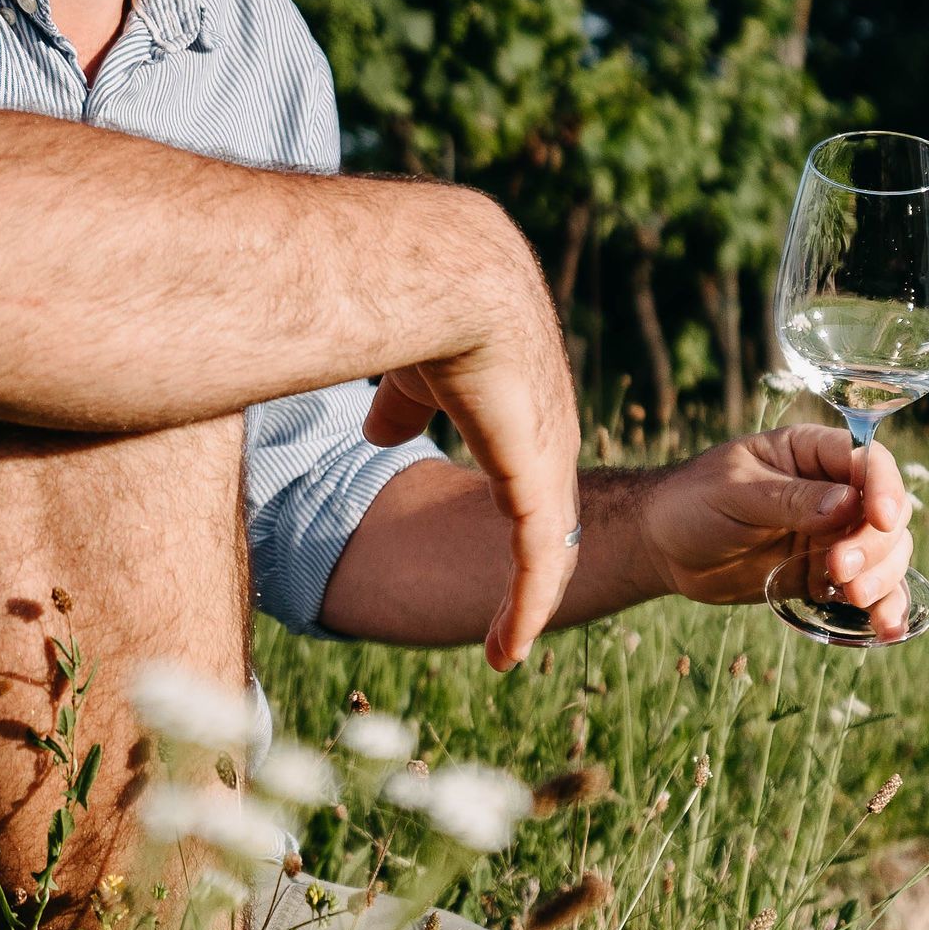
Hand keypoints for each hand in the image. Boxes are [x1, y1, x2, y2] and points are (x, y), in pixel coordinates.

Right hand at [362, 246, 580, 672]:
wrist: (448, 279)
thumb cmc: (420, 303)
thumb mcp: (412, 365)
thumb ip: (403, 405)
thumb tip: (380, 438)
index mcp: (519, 404)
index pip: (530, 474)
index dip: (515, 517)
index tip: (497, 557)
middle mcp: (547, 433)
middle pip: (549, 522)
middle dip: (531, 576)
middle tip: (511, 623)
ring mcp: (549, 460)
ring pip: (549, 552)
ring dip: (527, 606)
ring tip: (505, 651)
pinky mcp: (537, 483)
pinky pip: (539, 563)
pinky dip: (524, 609)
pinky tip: (507, 649)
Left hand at [630, 427, 916, 637]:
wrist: (664, 548)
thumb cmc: (691, 502)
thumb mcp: (735, 493)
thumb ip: (789, 499)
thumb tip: (849, 503)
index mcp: (811, 452)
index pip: (868, 460)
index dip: (884, 488)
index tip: (880, 519)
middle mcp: (833, 490)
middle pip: (886, 513)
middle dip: (874, 544)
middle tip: (839, 569)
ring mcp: (834, 534)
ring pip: (888, 552)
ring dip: (882, 575)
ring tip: (852, 596)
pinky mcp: (827, 574)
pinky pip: (871, 588)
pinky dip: (884, 607)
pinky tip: (885, 629)